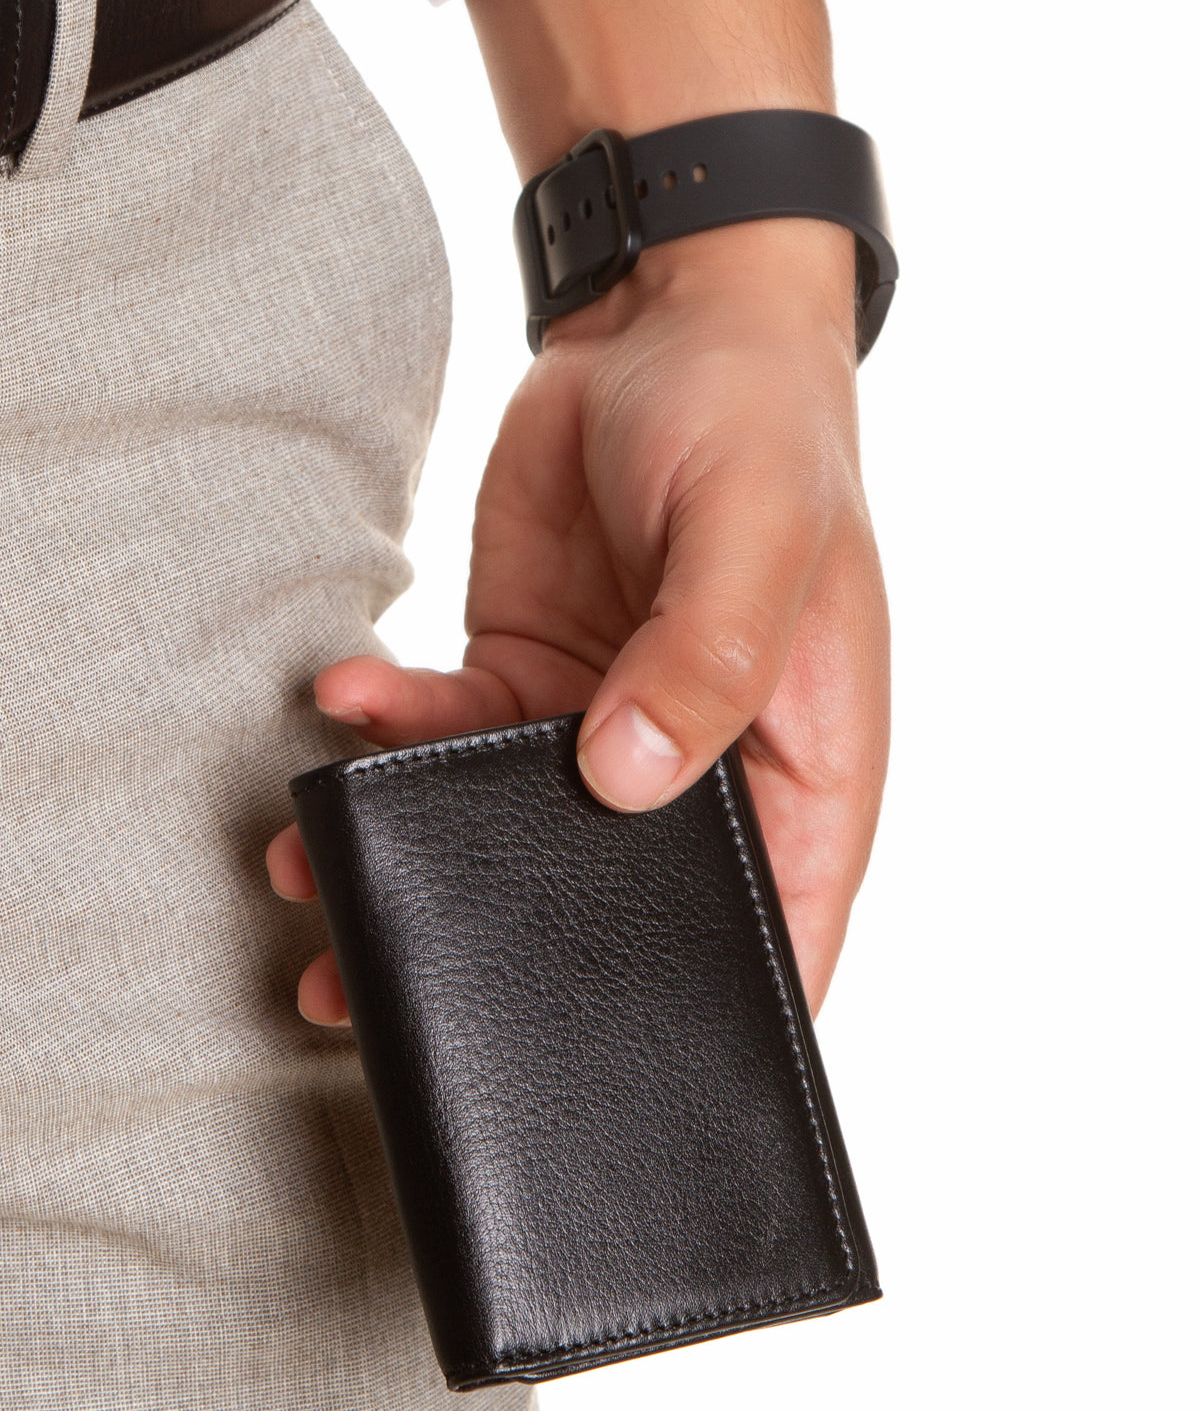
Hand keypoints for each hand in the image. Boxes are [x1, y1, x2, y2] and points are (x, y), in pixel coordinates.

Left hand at [266, 220, 888, 1024]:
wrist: (667, 325)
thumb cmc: (763, 431)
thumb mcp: (760, 539)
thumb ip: (708, 660)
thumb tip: (627, 779)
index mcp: (801, 772)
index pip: (773, 935)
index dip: (709, 1025)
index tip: (607, 1085)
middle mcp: (700, 770)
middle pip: (613, 910)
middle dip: (509, 961)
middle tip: (391, 1005)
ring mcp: (603, 728)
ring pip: (504, 834)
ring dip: (412, 862)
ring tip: (315, 884)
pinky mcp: (523, 672)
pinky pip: (445, 730)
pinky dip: (386, 727)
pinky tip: (339, 700)